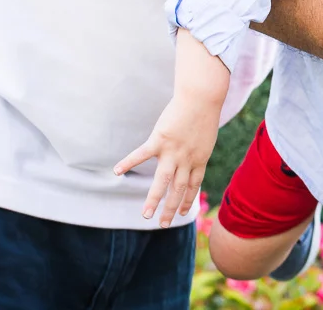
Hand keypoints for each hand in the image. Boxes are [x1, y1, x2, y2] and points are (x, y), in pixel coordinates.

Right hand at [113, 90, 218, 226]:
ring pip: (162, 181)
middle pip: (178, 189)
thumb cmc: (205, 112)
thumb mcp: (206, 136)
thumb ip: (197, 148)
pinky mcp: (160, 140)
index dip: (187, 201)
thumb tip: (191, 153)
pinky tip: (116, 171)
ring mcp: (173, 151)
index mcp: (199, 159)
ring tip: (145, 215)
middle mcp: (186, 160)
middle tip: (164, 225)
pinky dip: (128, 162)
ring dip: (154, 200)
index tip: (182, 214)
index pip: (192, 186)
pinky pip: (141, 154)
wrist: (202, 98)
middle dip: (171, 209)